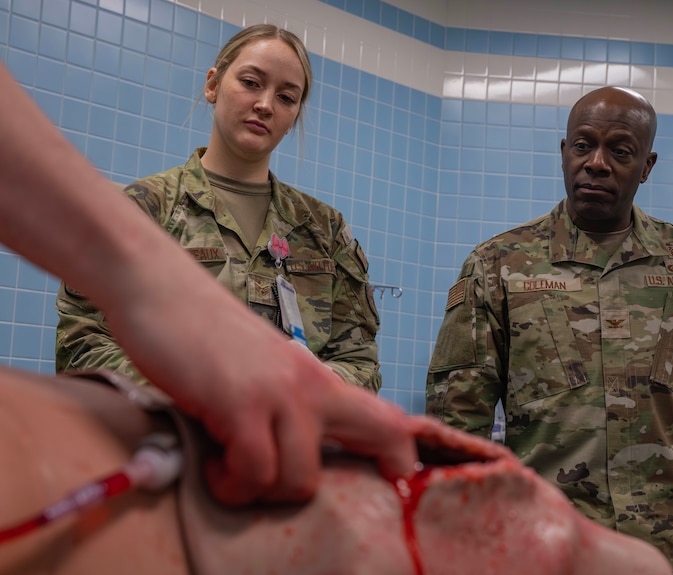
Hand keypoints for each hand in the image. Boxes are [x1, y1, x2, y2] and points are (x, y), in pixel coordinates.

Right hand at [105, 248, 416, 504]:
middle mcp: (312, 385)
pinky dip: (229, 484)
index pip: (389, 420)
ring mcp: (280, 393)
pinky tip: (211, 464)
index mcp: (320, 379)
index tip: (387, 483)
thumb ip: (287, 407)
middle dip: (322, 485)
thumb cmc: (205, 335)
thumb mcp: (263, 372)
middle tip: (268, 485)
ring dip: (260, 491)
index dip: (401, 458)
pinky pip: (254, 473)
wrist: (162, 289)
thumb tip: (294, 457)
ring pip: (301, 480)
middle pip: (376, 440)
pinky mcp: (241, 402)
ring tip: (229, 471)